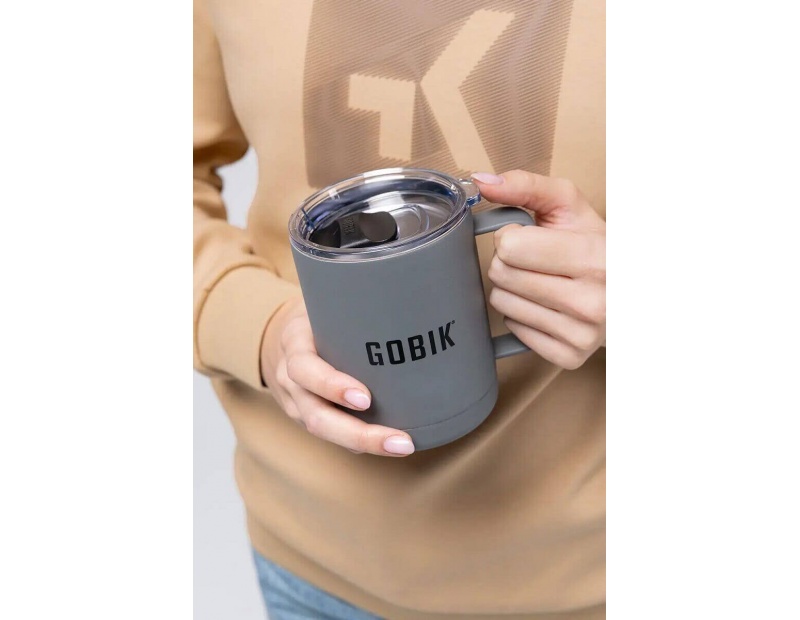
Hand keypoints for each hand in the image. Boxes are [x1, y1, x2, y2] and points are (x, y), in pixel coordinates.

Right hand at [260, 298, 415, 455]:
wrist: (277, 334)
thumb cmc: (315, 313)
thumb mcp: (322, 298)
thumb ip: (354, 297)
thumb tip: (414, 281)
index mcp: (294, 343)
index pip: (305, 369)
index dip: (332, 386)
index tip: (365, 397)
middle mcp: (290, 379)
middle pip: (316, 416)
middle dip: (359, 433)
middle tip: (401, 441)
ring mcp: (296, 403)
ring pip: (324, 430)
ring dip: (366, 443)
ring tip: (403, 446)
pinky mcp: (308, 416)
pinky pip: (332, 434)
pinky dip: (361, 442)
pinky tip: (391, 443)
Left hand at [471, 170, 605, 369]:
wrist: (628, 290)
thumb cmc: (594, 244)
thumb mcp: (568, 206)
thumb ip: (525, 186)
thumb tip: (482, 182)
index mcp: (593, 257)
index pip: (510, 247)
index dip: (512, 237)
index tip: (531, 238)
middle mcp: (592, 300)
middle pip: (501, 275)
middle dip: (509, 262)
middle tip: (535, 261)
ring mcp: (581, 334)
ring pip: (502, 304)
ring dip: (512, 289)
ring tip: (542, 281)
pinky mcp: (569, 356)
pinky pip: (513, 330)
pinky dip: (522, 316)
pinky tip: (547, 306)